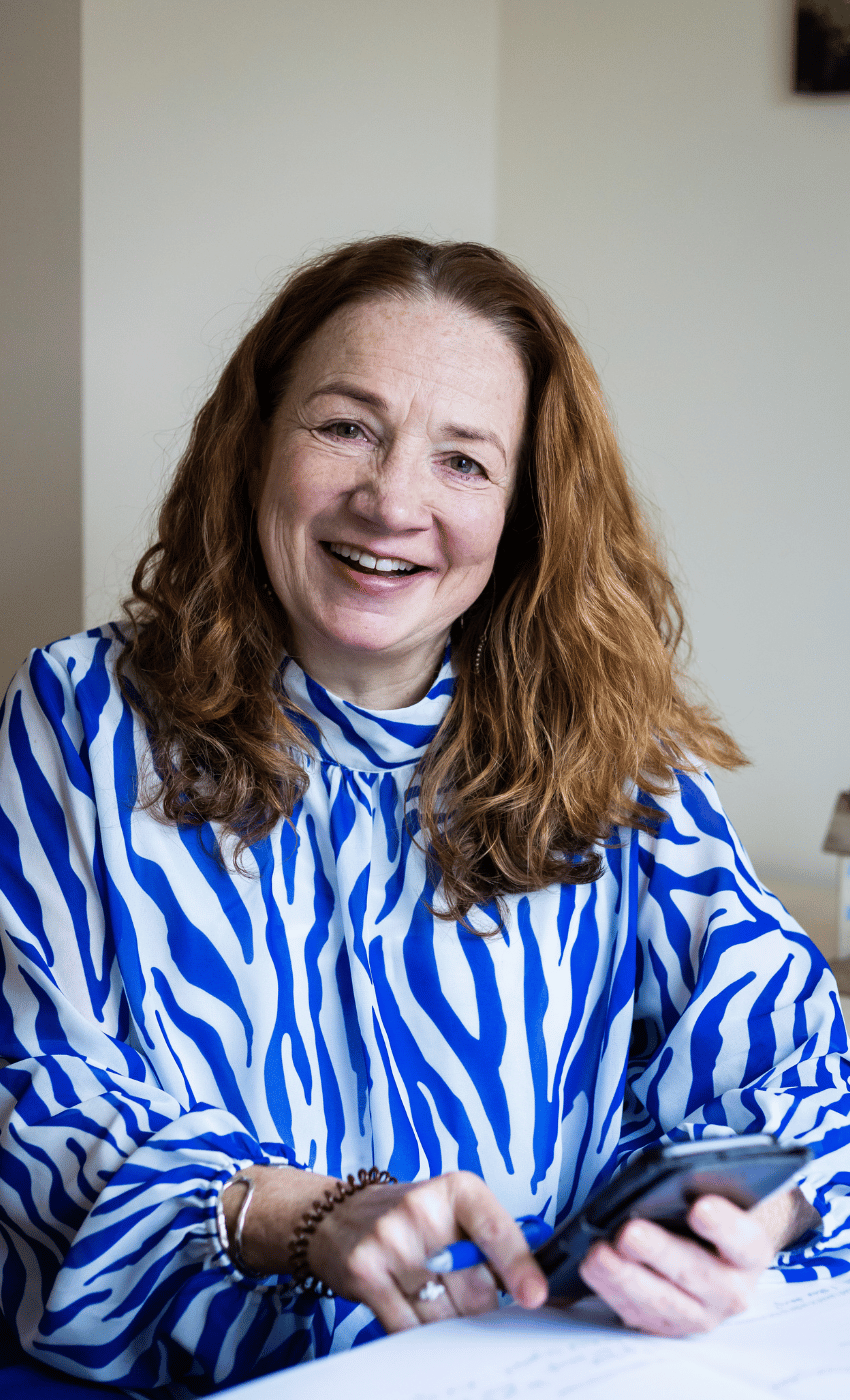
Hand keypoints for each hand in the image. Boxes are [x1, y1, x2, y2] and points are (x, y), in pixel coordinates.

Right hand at [308, 1171, 548, 1331]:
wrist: (338, 1215)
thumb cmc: (409, 1217)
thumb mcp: (454, 1211)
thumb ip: (491, 1243)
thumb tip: (533, 1288)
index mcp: (457, 1189)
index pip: (496, 1230)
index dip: (519, 1266)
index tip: (535, 1296)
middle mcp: (422, 1209)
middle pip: (474, 1286)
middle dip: (480, 1305)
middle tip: (468, 1297)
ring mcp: (390, 1241)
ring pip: (444, 1313)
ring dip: (450, 1322)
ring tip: (438, 1299)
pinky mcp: (366, 1273)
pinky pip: (409, 1326)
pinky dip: (421, 1332)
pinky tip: (418, 1315)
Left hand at [576, 1188, 818, 1337]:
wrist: (713, 1257)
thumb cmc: (708, 1217)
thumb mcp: (715, 1199)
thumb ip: (700, 1192)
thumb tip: (665, 1181)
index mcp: (751, 1253)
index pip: (744, 1240)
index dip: (724, 1225)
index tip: (699, 1207)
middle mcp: (731, 1291)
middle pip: (696, 1273)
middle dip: (659, 1252)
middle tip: (630, 1232)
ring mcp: (699, 1314)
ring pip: (661, 1301)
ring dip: (626, 1277)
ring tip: (598, 1253)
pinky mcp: (666, 1326)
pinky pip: (637, 1313)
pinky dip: (611, 1290)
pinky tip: (591, 1268)